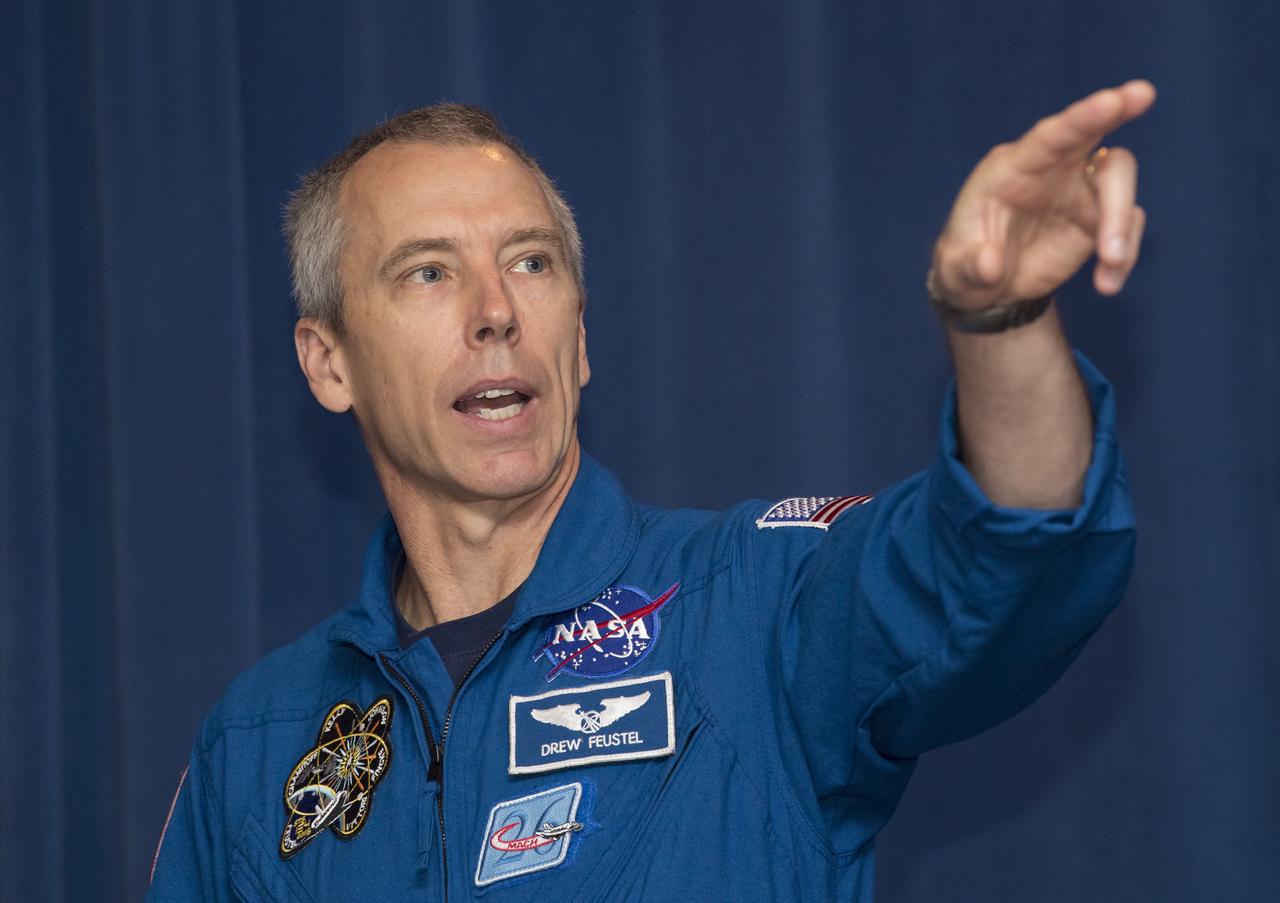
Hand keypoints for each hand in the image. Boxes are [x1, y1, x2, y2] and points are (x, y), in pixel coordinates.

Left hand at [931, 80, 1155, 309]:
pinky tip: (1107, 283)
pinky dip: (1125, 254)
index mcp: (1010, 169)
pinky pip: (1127, 224)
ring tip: (1109, 266)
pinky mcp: (1097, 218)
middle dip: (1119, 110)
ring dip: (1120, 223)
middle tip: (1144, 95)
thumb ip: (968, 266)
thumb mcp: (954, 271)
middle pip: (1091, 134)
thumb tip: (990, 264)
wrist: (987, 289)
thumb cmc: (963, 266)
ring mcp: (1078, 191)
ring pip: (1118, 182)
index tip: (1115, 99)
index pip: (1048, 137)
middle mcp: (1050, 169)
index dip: (1083, 117)